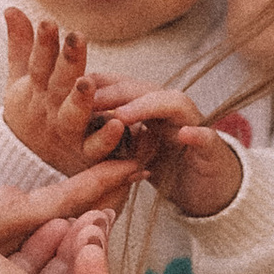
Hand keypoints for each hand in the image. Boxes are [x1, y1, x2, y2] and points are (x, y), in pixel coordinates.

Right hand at [0, 11, 133, 173]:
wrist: (26, 163)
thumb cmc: (31, 111)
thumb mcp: (22, 79)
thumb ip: (21, 44)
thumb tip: (12, 7)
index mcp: (36, 89)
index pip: (38, 62)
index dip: (42, 44)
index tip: (48, 22)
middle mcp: (50, 109)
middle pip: (58, 84)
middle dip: (67, 61)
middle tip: (77, 38)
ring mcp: (66, 133)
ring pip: (73, 116)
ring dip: (80, 100)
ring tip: (87, 82)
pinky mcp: (84, 155)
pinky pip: (95, 148)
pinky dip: (106, 139)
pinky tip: (119, 124)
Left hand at [82, 74, 245, 217]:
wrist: (205, 188)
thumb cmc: (162, 165)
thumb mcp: (127, 151)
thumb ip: (104, 136)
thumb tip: (62, 126)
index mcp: (145, 106)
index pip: (118, 85)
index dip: (96, 84)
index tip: (68, 88)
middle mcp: (168, 109)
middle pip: (141, 89)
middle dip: (113, 91)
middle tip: (86, 96)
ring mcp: (191, 125)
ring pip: (172, 103)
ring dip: (147, 106)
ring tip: (121, 116)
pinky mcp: (211, 149)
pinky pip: (207, 137)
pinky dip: (198, 134)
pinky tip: (187, 135)